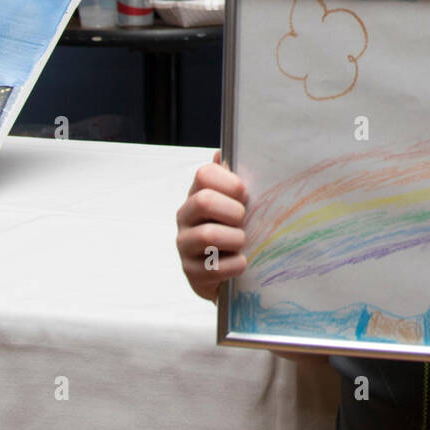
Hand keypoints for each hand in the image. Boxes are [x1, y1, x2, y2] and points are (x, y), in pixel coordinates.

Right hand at [175, 150, 249, 301]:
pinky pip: (215, 267)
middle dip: (233, 211)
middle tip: (243, 220)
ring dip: (235, 239)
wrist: (229, 275)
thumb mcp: (236, 205)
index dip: (229, 182)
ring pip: (208, 235)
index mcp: (198, 194)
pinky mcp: (191, 272)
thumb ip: (231, 182)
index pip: (204, 174)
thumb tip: (221, 154)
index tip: (245, 194)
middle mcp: (186, 217)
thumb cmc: (234, 231)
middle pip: (204, 201)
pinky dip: (235, 265)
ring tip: (243, 243)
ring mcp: (185, 245)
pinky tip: (241, 263)